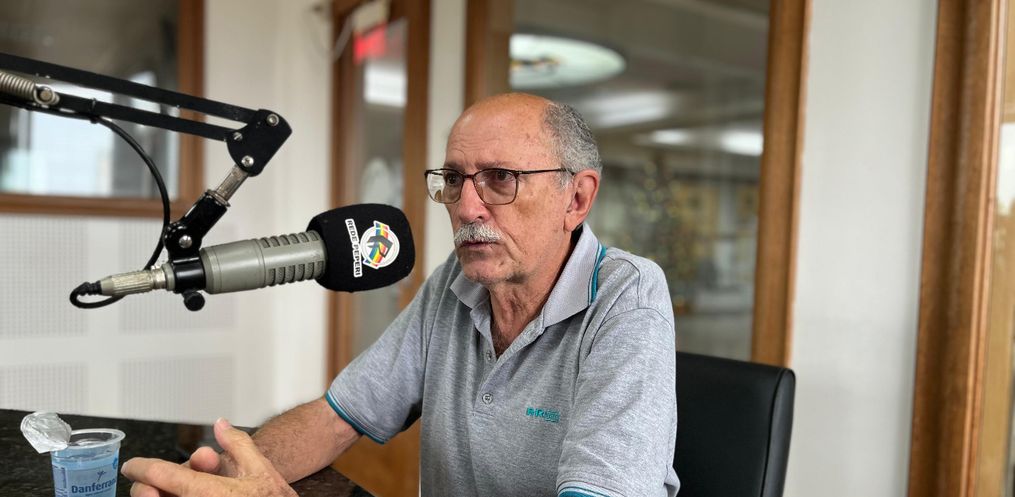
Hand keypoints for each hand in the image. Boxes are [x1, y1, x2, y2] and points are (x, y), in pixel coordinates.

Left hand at [122, 418, 296, 496]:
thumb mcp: (261, 469)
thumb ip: (238, 444)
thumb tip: (221, 424)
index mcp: (208, 492)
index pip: (162, 475)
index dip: (141, 467)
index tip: (132, 466)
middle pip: (151, 496)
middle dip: (147, 487)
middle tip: (148, 484)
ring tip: (167, 491)